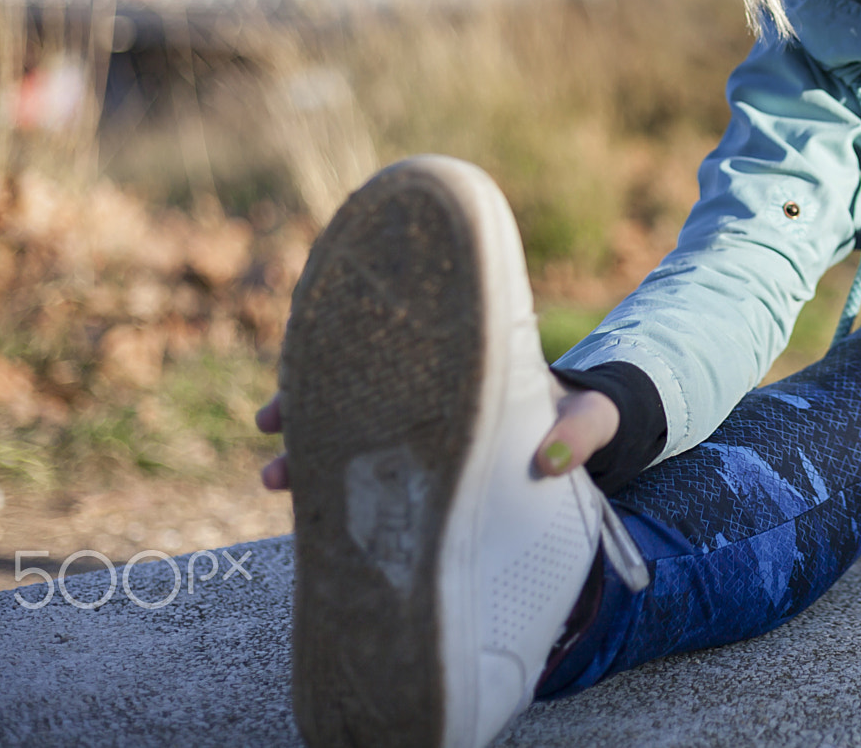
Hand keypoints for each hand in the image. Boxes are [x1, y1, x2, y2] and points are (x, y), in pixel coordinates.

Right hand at [254, 388, 620, 489]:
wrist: (588, 430)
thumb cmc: (583, 415)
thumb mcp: (590, 419)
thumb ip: (581, 432)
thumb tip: (551, 460)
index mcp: (464, 371)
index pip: (391, 357)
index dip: (339, 368)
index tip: (298, 387)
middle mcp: (432, 393)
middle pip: (354, 390)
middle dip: (304, 408)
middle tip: (270, 424)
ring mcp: (423, 426)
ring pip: (351, 429)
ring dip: (310, 450)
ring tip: (273, 477)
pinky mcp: (427, 461)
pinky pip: (371, 466)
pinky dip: (337, 480)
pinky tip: (305, 503)